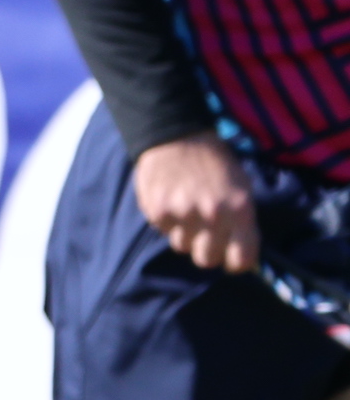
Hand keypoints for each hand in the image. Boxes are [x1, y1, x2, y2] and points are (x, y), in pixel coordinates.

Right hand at [133, 132, 258, 270]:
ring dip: (185, 234)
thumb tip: (241, 254)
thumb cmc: (215, 162)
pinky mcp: (158, 212)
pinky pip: (164, 231)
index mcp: (239, 209)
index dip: (237, 263)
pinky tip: (170, 201)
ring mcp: (183, 215)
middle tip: (205, 237)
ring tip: (185, 212)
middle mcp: (212, 216)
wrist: (177, 136)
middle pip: (207, 259)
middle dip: (207, 251)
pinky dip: (167, 221)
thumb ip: (241, 221)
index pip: (242, 259)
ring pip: (182, 246)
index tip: (232, 259)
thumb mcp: (241, 187)